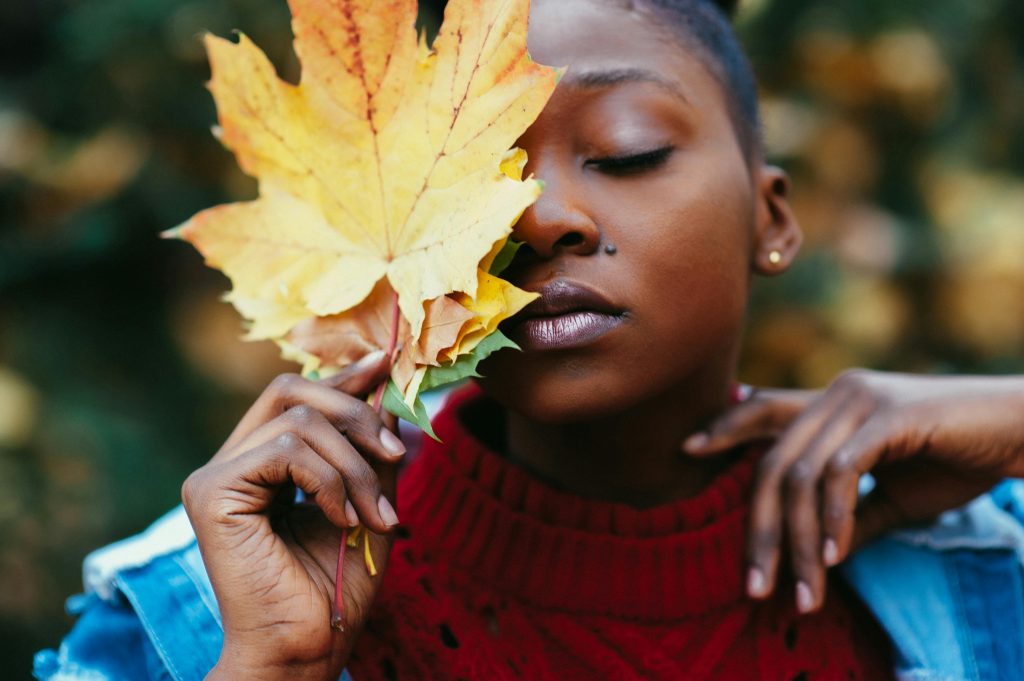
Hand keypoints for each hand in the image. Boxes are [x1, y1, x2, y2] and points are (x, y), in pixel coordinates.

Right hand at [182, 351, 406, 680]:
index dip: (341, 376)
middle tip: (397, 454)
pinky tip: (341, 520)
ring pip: (299, 420)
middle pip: (291, 390)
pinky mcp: (211, 491)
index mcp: (263, 463)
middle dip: (356, 414)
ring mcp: (215, 474)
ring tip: (374, 514)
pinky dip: (329, 481)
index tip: (385, 364)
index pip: (297, 397)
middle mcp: (233, 462)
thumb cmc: (337, 586)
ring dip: (354, 465)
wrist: (308, 647)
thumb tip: (390, 395)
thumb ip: (372, 452)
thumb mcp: (369, 501)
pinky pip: (287, 449)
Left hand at [684, 371, 1023, 613]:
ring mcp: (860, 399)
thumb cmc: (956, 459)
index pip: (765, 410)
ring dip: (799, 541)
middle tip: (754, 584)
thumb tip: (813, 553)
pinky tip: (833, 557)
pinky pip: (841, 473)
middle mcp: (837, 392)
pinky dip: (833, 519)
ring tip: (802, 591)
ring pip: (802, 475)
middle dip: (760, 529)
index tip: (686, 447)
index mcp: (832, 403)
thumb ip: (850, 517)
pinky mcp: (888, 415)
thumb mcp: (893, 496)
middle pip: (773, 462)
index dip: (724, 426)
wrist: (1018, 434)